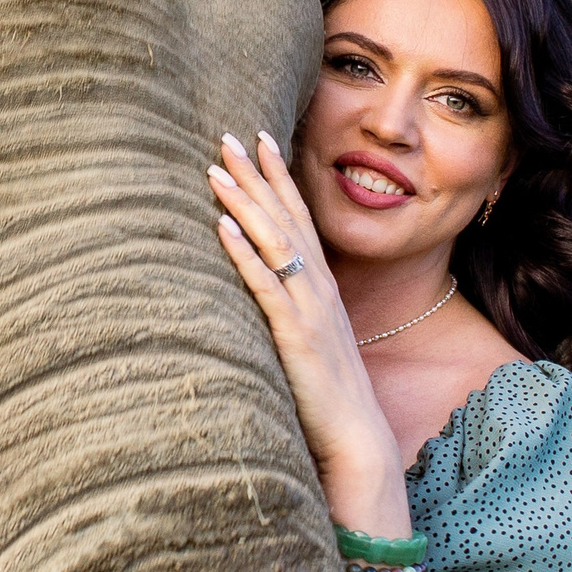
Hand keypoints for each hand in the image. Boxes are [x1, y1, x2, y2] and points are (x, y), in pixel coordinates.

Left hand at [210, 133, 409, 536]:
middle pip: (285, 218)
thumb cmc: (329, 397)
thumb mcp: (312, 342)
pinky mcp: (294, 336)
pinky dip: (243, 254)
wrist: (355, 438)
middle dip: (256, 175)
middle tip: (227, 134)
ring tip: (215, 169)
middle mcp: (317, 290)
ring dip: (243, 203)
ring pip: (273, 243)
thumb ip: (293, 312)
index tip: (260, 139)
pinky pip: (264, 287)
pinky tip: (221, 229)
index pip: (299, 218)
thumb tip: (268, 292)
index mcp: (321, 288)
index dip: (279, 178)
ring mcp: (307, 310)